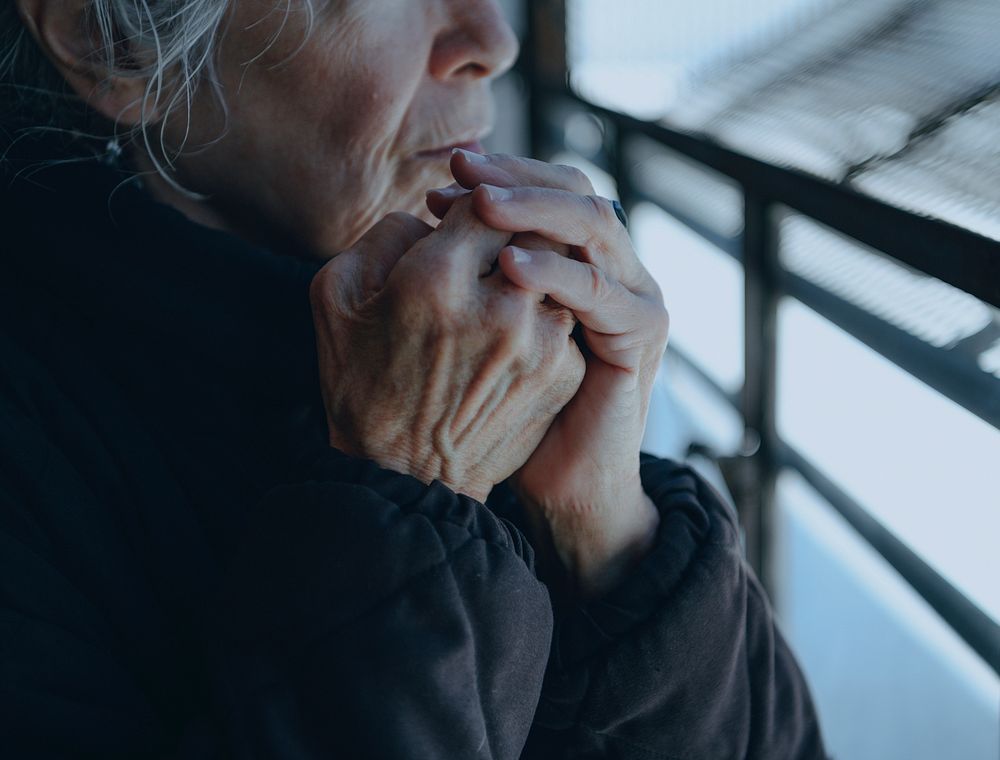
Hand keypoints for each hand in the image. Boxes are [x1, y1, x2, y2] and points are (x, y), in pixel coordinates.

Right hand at [309, 197, 585, 503]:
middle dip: (515, 229)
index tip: (467, 213)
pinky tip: (516, 334)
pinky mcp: (564, 374)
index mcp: (436, 280)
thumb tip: (434, 214)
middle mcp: (499, 307)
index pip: (487, 202)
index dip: (478, 200)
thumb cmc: (363, 386)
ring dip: (536, 271)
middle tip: (496, 243)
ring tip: (505, 289)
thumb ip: (382, 236)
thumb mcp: (336, 300)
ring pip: (558, 271)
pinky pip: (567, 316)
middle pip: (534, 229)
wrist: (406, 478)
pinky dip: (546, 314)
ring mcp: (540, 343)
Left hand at [428, 152, 668, 595]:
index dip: (499, 174)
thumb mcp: (480, 326)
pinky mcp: (640, 331)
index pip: (546, 186)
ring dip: (535, 207)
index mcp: (575, 257)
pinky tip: (508, 265)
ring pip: (593, 223)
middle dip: (514, 175)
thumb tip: (423, 218)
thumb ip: (466, 273)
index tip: (444, 177)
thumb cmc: (508, 405)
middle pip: (573, 188)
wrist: (560, 478)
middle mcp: (608, 264)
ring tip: (480, 205)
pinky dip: (555, 270)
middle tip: (462, 170)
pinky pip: (599, 287)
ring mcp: (630, 293)